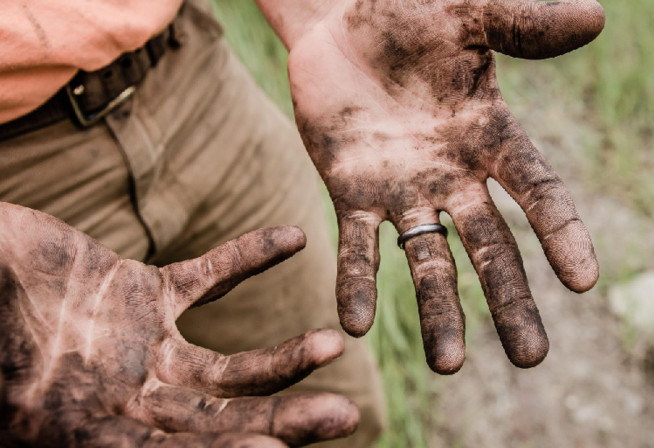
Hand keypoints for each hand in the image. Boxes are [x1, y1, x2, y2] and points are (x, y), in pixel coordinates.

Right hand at [0, 203, 357, 446]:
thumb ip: (34, 396)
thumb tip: (55, 418)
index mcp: (87, 430)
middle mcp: (126, 399)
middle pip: (220, 421)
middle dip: (281, 421)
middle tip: (345, 417)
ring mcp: (141, 348)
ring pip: (229, 367)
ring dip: (284, 357)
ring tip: (333, 345)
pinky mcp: (145, 294)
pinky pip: (209, 277)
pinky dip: (248, 257)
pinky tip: (293, 237)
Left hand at [287, 0, 603, 372]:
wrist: (340, 23)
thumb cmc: (409, 13)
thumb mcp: (467, 14)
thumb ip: (523, 24)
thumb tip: (595, 17)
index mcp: (490, 136)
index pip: (537, 191)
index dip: (562, 233)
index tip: (585, 281)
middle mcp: (453, 176)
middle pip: (490, 247)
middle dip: (509, 301)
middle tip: (531, 359)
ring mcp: (403, 190)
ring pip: (427, 260)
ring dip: (437, 311)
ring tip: (447, 366)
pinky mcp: (350, 193)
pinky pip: (356, 246)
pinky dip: (357, 283)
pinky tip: (355, 325)